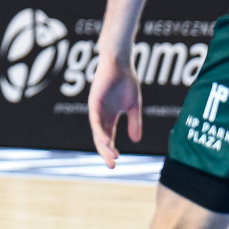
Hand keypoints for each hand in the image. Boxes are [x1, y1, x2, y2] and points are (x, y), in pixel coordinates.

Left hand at [87, 44, 140, 168]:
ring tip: (112, 156)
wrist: (119, 62)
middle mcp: (101, 114)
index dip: (110, 149)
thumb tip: (135, 141)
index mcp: (109, 115)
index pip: (107, 136)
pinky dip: (100, 131)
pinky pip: (95, 120)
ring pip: (97, 131)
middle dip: (106, 152)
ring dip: (104, 144)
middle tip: (112, 166)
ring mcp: (96, 108)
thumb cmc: (126, 80)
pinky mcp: (93, 101)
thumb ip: (134, 122)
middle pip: (101, 137)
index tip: (116, 163)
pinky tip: (105, 140)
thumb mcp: (133, 106)